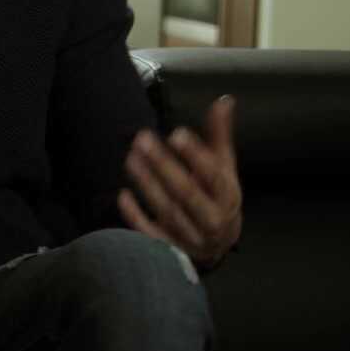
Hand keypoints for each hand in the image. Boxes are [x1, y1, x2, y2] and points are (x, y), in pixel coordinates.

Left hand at [118, 95, 242, 270]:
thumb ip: (219, 136)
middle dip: (164, 166)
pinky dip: (135, 216)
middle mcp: (212, 219)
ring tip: (130, 157)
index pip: (213, 176)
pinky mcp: (170, 249)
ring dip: (147, 184)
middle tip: (142, 139)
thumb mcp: (223, 168)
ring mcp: (190, 237)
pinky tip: (122, 195)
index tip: (176, 133)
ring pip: (167, 211)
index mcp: (227, 196)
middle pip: (187, 193)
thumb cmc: (217, 197)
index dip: (196, 156)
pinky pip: (151, 235)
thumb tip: (224, 100)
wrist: (218, 245)